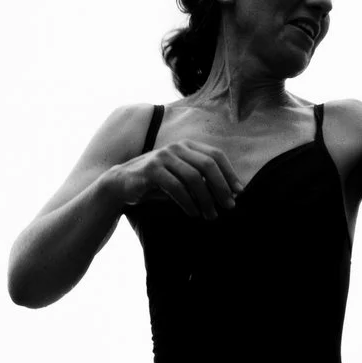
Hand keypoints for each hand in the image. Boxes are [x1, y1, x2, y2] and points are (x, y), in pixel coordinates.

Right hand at [101, 138, 241, 219]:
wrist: (123, 184)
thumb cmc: (158, 184)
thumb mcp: (182, 180)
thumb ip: (202, 182)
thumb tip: (230, 195)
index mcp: (187, 146)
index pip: (215, 156)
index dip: (230, 174)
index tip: (239, 193)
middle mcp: (177, 147)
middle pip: (208, 165)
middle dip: (221, 187)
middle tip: (228, 207)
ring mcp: (164, 156)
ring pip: (194, 177)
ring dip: (206, 199)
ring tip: (211, 216)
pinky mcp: (152, 169)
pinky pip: (176, 187)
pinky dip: (188, 202)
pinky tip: (193, 214)